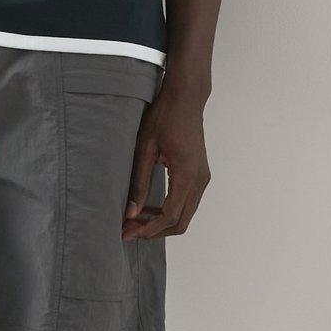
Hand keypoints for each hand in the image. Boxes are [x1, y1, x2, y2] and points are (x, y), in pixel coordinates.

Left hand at [121, 87, 209, 239]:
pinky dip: (169, 211)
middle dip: (154, 231)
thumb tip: (130, 212)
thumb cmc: (164, 117)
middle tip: (129, 229)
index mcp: (186, 174)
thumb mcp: (144, 148)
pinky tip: (148, 207)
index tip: (127, 232)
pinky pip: (187, 203)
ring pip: (185, 215)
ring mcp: (203, 178)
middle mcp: (200, 180)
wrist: (186, 98)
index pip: (170, 215)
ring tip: (135, 219)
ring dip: (161, 222)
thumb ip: (138, 183)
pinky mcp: (201, 175)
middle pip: (180, 222)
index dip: (148, 229)